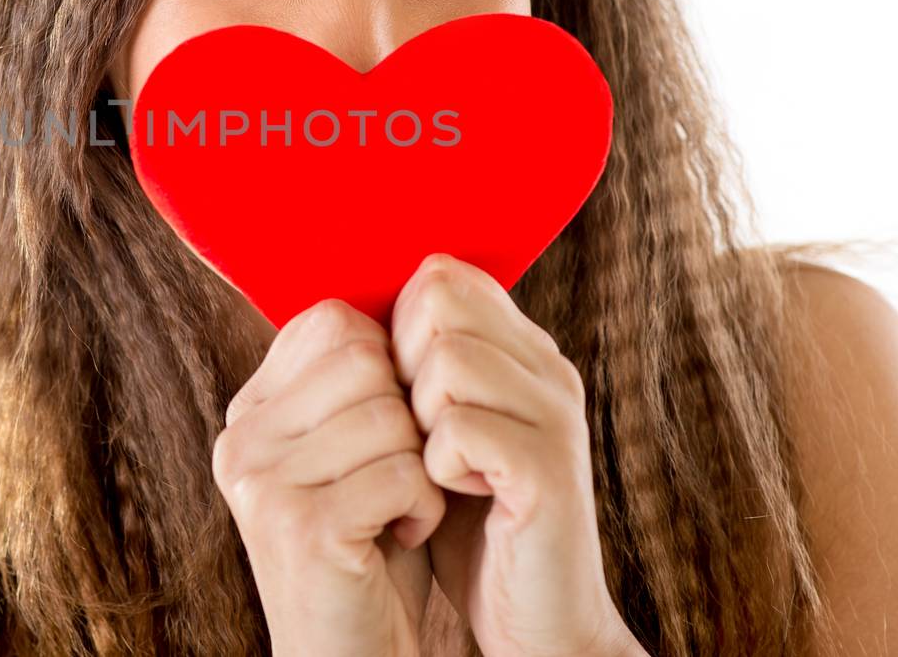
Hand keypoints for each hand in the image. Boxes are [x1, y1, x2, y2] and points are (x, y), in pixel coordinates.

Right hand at [214, 297, 447, 656]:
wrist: (356, 655)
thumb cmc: (372, 547)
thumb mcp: (353, 450)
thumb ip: (357, 377)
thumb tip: (420, 274)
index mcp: (251, 411)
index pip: (335, 321)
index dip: (388, 364)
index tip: (388, 427)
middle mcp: (241, 439)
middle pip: (366, 360)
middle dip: (407, 418)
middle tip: (393, 476)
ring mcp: (262, 482)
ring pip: (392, 416)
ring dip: (419, 470)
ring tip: (393, 512)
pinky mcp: (299, 526)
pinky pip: (403, 471)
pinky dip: (422, 507)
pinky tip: (397, 537)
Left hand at [388, 253, 644, 656]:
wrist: (534, 622)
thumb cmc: (472, 528)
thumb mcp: (438, 435)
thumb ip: (415, 373)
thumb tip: (342, 316)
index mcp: (521, 352)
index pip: (442, 275)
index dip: (398, 327)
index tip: (400, 392)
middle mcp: (546, 369)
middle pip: (439, 303)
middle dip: (403, 368)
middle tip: (417, 434)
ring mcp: (555, 416)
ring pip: (447, 361)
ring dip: (418, 421)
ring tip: (438, 468)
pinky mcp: (548, 471)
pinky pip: (460, 430)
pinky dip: (437, 469)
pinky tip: (457, 497)